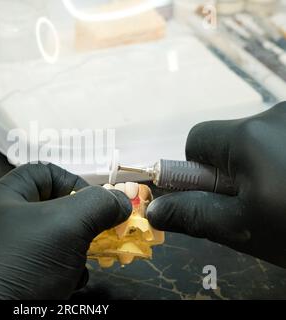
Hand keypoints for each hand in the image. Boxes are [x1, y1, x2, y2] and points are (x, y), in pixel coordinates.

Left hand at [0, 163, 131, 298]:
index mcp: (1, 197)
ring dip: (73, 251)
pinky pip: (40, 266)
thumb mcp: (66, 226)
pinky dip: (60, 272)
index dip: (75, 183)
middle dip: (80, 223)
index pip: (44, 172)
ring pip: (49, 241)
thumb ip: (98, 205)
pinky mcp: (8, 279)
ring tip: (80, 262)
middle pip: (50, 208)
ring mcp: (0, 253)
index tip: (95, 205)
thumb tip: (120, 201)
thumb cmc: (17, 267)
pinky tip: (67, 282)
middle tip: (98, 235)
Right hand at [147, 102, 285, 267]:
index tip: (220, 195)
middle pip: (233, 139)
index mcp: (248, 135)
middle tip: (261, 203)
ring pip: (264, 140)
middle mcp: (277, 112)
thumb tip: (154, 210)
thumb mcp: (246, 229)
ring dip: (267, 165)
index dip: (198, 170)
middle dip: (235, 170)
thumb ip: (195, 214)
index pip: (197, 139)